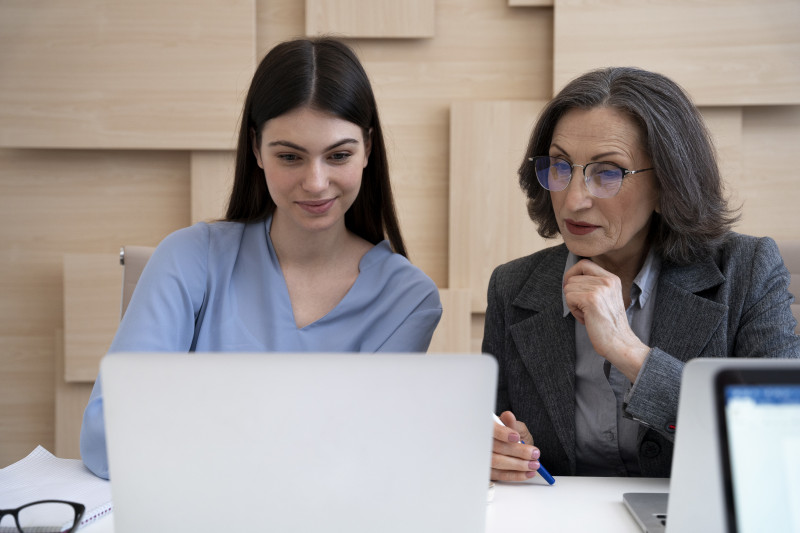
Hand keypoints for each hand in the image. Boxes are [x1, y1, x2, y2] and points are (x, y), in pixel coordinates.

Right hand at [490, 411, 541, 481]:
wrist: (514, 449)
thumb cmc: (514, 437)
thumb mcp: (516, 427)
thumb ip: (513, 424)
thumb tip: (508, 416)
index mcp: (488, 427)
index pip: (490, 428)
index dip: (501, 433)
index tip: (515, 437)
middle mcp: (482, 442)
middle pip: (495, 447)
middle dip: (517, 451)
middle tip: (533, 453)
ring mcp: (483, 457)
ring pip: (496, 462)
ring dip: (518, 465)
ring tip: (534, 464)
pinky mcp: (488, 471)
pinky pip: (499, 475)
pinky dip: (515, 475)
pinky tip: (527, 473)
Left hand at [562, 259, 649, 380]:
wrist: (620, 343)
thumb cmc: (608, 325)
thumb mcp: (605, 298)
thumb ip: (593, 285)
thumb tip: (568, 278)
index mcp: (612, 278)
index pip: (584, 263)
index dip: (572, 273)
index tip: (570, 286)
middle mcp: (607, 280)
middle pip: (573, 278)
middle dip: (573, 294)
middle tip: (585, 309)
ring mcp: (600, 288)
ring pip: (568, 288)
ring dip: (573, 304)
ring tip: (588, 315)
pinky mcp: (591, 299)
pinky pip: (569, 298)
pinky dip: (573, 310)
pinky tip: (586, 318)